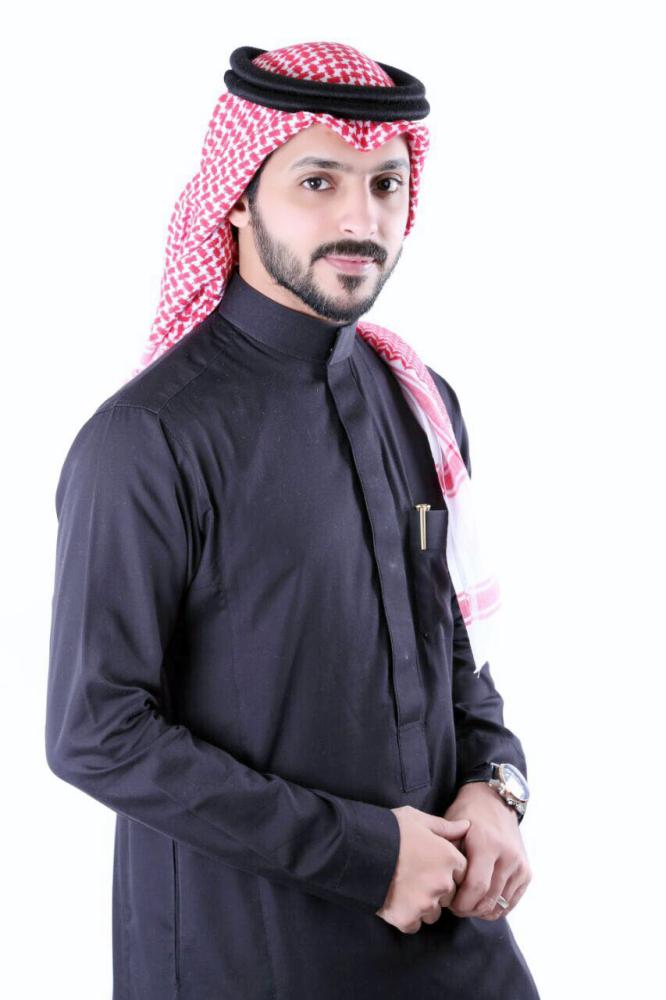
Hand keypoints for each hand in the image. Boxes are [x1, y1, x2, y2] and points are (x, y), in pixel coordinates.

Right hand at [375, 806, 470, 933]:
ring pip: (433, 913)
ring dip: (422, 905)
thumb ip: (445, 827)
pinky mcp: (407, 918)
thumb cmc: (389, 829)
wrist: (358, 849)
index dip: (446, 870)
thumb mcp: (418, 819)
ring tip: (403, 888)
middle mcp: (442, 883)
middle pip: (448, 895)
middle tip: (414, 876)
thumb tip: (467, 827)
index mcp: (449, 858)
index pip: (462, 873)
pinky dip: (406, 917)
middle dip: (436, 889)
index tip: (430, 865)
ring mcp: (425, 903)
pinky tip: (395, 900)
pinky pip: (414, 925)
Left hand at [441, 781, 531, 919]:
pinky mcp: (526, 872)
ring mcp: (520, 865)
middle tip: (455, 908)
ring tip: (467, 905)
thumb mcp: (452, 827)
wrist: (495, 801)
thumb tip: (440, 884)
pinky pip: (511, 902)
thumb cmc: (468, 815)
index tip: (448, 902)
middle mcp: (508, 855)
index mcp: (487, 844)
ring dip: (482, 911)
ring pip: (500, 904)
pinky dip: (496, 907)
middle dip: (469, 909)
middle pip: (488, 899)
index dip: (461, 902)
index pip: (476, 887)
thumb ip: (447, 854)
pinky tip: (482, 902)